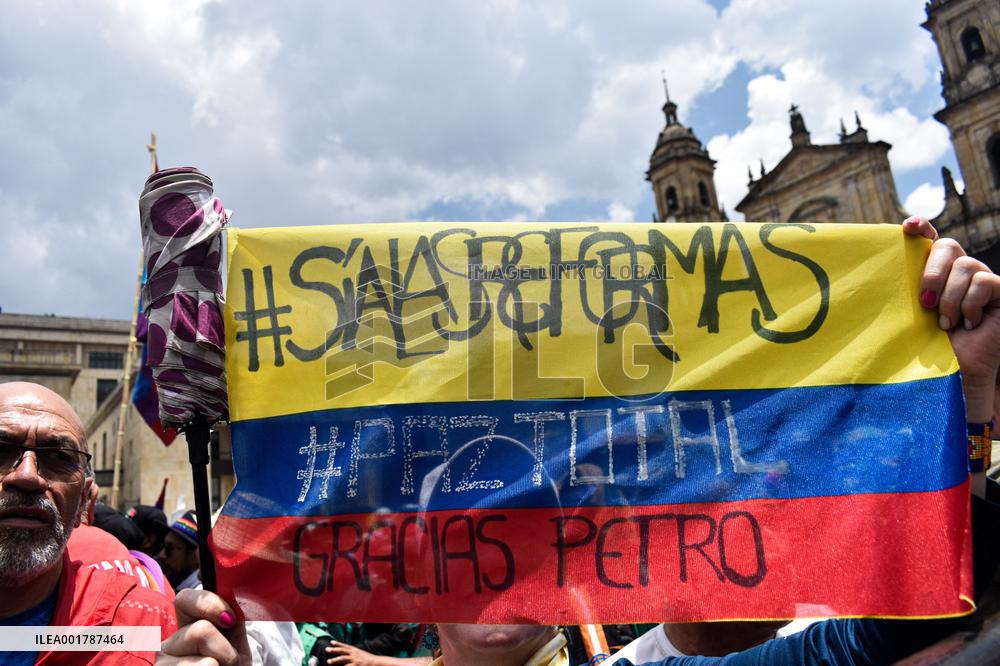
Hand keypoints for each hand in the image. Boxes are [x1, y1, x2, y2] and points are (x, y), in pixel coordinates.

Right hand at [157, 589, 249, 665]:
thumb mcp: (234, 635)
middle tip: (226, 661)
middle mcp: (166, 645)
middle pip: (200, 631)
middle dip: (225, 648)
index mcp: (184, 625)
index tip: (229, 620)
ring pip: (206, 663)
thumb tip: (231, 586)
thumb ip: (230, 612)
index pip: (184, 598)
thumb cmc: (231, 663)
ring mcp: (162, 665)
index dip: (210, 604)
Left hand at [325, 641, 382, 665]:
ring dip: (335, 660)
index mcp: (355, 650)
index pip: (345, 646)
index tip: (331, 642)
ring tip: (328, 661)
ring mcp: (355, 660)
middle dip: (334, 650)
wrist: (377, 662)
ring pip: (343, 659)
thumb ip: (353, 653)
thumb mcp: (360, 653)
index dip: (338, 644)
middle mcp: (354, 654)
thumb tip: (346, 652)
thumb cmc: (368, 659)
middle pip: (342, 651)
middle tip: (326, 649)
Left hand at [903, 216, 999, 421]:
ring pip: (966, 264)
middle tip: (923, 303)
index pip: (929, 238)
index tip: (907, 227)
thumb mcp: (906, 317)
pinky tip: (968, 324)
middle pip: (948, 246)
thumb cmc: (924, 350)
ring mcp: (980, 281)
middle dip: (932, 272)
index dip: (921, 227)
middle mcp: (957, 272)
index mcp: (932, 273)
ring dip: (950, 297)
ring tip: (945, 324)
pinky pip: (984, 281)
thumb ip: (898, 293)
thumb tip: (870, 273)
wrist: (954, 377)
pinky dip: (971, 304)